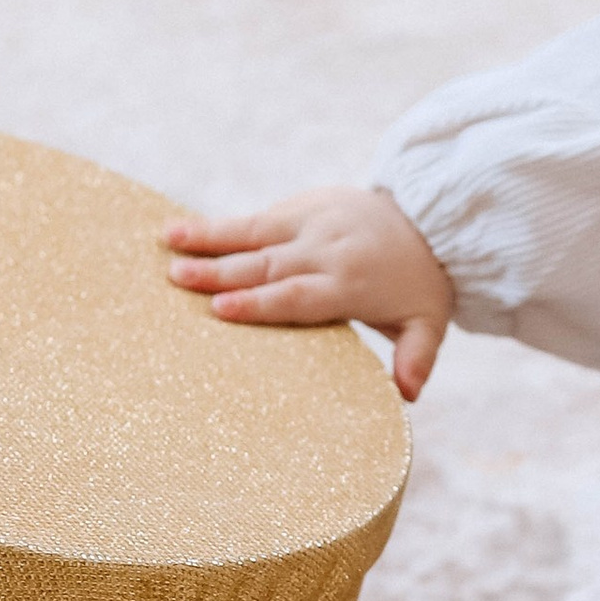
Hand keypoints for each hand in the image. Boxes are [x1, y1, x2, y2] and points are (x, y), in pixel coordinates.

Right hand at [163, 186, 454, 400]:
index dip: (260, 302)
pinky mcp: (304, 204)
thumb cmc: (420, 285)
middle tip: (177, 278)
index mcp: (350, 283)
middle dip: (220, 272)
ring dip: (209, 238)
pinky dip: (221, 226)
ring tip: (167, 242)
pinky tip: (182, 229)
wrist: (432, 220)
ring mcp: (313, 222)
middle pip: (268, 265)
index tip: (221, 309)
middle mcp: (327, 249)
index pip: (298, 296)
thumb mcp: (428, 323)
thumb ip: (417, 357)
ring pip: (255, 232)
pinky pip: (258, 217)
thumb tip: (409, 395)